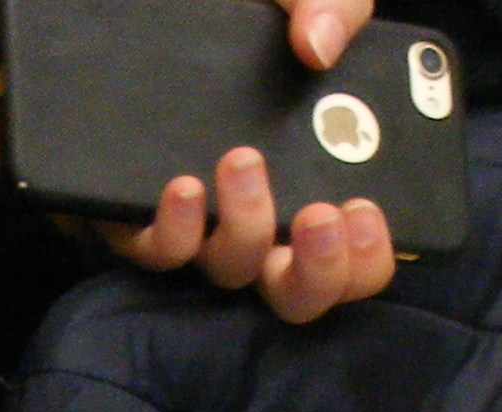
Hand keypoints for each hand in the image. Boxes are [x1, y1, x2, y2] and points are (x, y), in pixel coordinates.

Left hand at [99, 0, 395, 323]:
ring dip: (247, 229)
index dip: (366, 258)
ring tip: (242, 161)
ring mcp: (199, 226)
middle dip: (318, 269)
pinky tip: (183, 186)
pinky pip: (154, 253)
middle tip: (322, 215)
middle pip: (296, 291)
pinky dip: (173, 231)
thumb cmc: (237, 14)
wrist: (146, 12)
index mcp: (311, 180)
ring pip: (229, 272)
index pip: (352, 258)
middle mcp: (258, 218)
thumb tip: (320, 44)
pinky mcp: (135, 217)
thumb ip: (331, 4)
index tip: (364, 212)